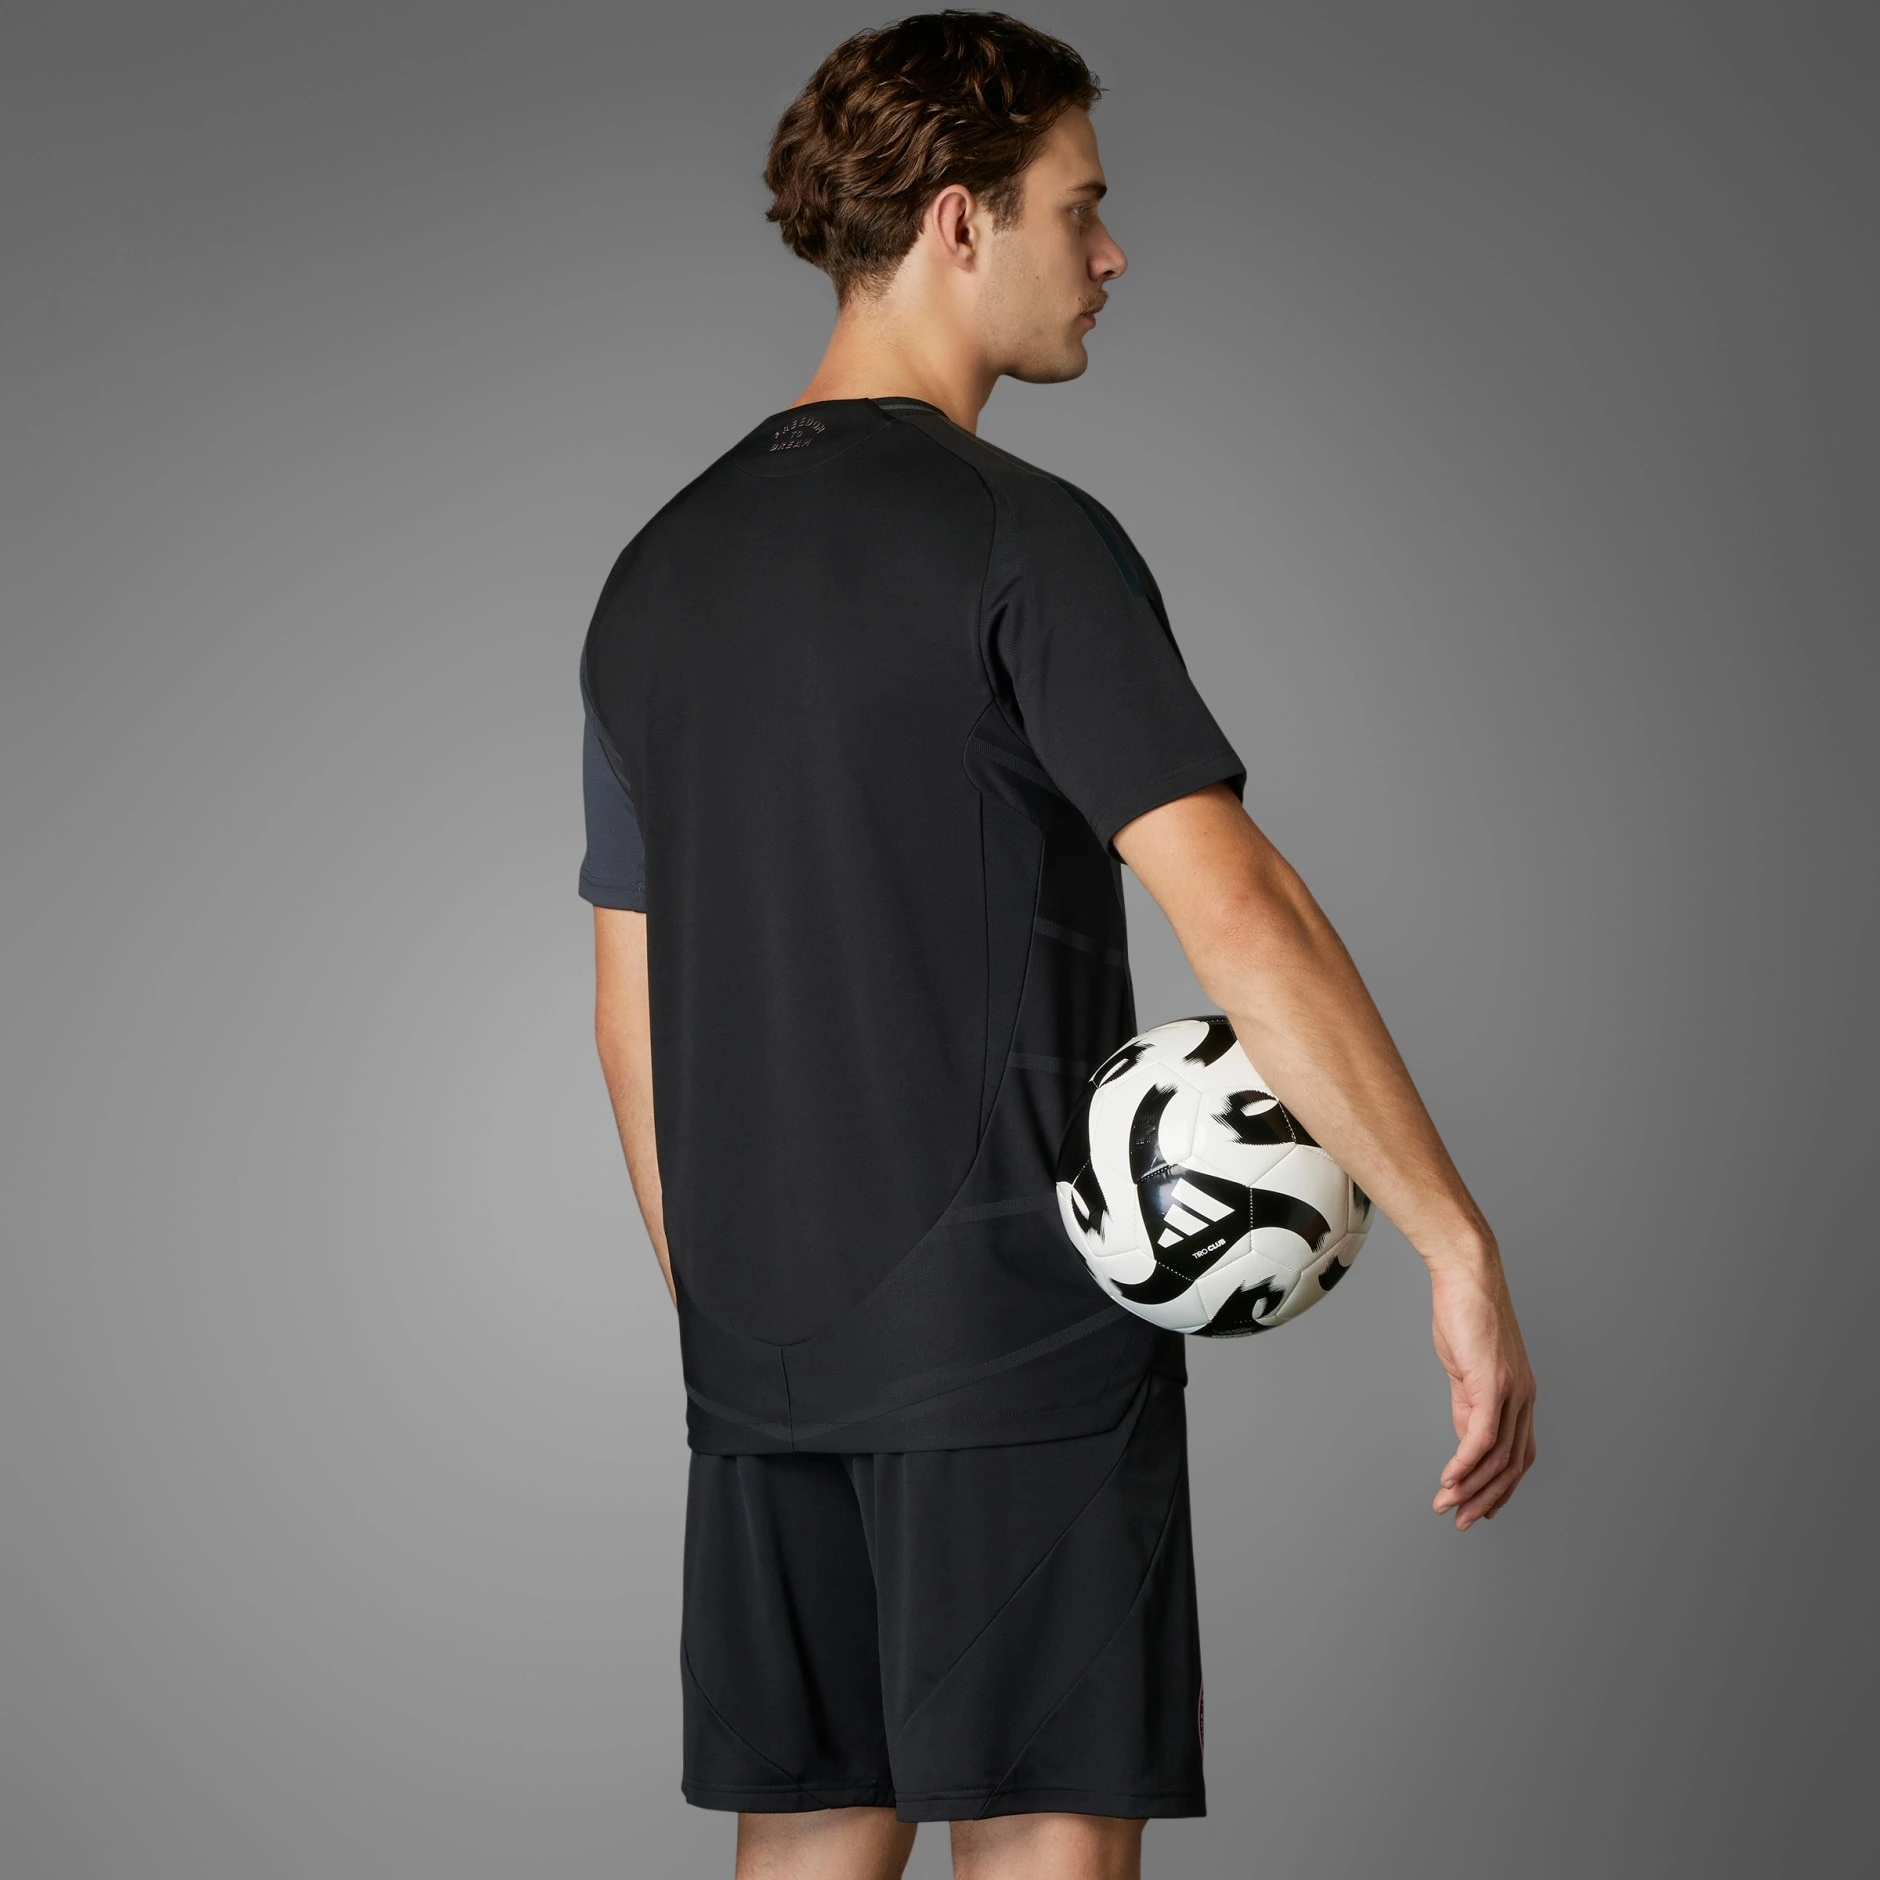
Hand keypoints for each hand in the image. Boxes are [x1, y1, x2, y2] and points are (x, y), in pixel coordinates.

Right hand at [1427, 1251, 1536, 1530]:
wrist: (1467, 1277)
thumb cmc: (1466, 1314)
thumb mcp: (1468, 1369)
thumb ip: (1470, 1405)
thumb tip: (1466, 1438)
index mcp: (1520, 1396)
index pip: (1519, 1455)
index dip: (1503, 1488)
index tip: (1481, 1509)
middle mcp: (1524, 1398)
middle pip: (1512, 1465)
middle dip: (1485, 1498)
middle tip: (1461, 1521)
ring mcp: (1511, 1392)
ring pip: (1496, 1457)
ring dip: (1469, 1487)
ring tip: (1447, 1506)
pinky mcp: (1491, 1383)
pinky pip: (1480, 1436)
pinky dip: (1465, 1463)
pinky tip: (1449, 1479)